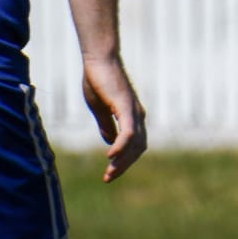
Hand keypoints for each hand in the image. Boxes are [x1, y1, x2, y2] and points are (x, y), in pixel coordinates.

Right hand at [81, 54, 145, 182]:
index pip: (135, 146)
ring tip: (110, 172)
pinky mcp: (126, 106)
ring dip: (123, 160)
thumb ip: (107, 125)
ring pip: (136, 143)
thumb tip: (110, 142)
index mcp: (133, 118)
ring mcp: (134, 111)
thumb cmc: (99, 82)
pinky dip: (122, 145)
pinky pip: (129, 131)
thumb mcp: (100, 109)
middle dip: (124, 165)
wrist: (99, 61)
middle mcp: (138, 116)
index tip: (111, 173)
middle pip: (138, 148)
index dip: (125, 161)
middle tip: (109, 178)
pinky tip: (111, 155)